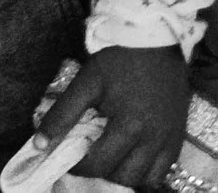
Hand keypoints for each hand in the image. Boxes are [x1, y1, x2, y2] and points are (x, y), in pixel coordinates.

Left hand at [33, 43, 189, 191]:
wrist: (158, 38)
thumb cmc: (120, 59)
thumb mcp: (87, 81)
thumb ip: (62, 114)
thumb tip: (38, 146)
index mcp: (130, 123)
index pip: (97, 164)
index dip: (78, 167)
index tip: (70, 157)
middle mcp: (153, 136)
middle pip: (121, 178)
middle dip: (100, 173)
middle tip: (90, 158)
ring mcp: (169, 137)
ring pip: (143, 180)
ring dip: (123, 177)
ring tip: (110, 160)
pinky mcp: (178, 135)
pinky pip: (162, 172)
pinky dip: (146, 174)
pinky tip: (133, 161)